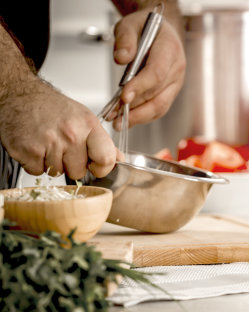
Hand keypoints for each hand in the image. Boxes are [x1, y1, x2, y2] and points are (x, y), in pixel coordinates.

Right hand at [0, 79, 118, 178]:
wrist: (20, 94)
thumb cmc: (52, 107)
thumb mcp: (84, 119)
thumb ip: (103, 142)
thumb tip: (120, 160)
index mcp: (88, 125)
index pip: (106, 159)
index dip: (101, 168)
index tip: (94, 165)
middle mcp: (70, 134)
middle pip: (79, 172)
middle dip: (71, 165)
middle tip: (62, 148)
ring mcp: (48, 143)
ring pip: (58, 173)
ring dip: (52, 163)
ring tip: (47, 144)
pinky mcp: (27, 151)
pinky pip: (38, 171)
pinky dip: (35, 163)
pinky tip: (35, 146)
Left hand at [111, 6, 185, 128]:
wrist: (162, 31)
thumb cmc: (146, 28)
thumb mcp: (130, 23)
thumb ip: (125, 39)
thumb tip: (121, 59)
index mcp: (169, 49)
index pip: (156, 73)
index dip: (140, 87)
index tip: (123, 97)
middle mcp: (177, 69)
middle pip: (158, 95)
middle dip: (135, 108)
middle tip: (113, 115)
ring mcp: (176, 83)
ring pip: (160, 106)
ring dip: (138, 117)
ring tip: (117, 122)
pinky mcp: (170, 92)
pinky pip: (159, 108)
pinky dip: (143, 115)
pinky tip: (127, 119)